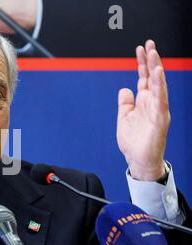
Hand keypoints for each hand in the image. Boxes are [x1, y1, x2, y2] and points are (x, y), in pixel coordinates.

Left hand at [117, 40, 169, 180]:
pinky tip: (157, 76)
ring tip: (154, 55)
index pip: (144, 78)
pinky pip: (160, 101)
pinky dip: (159, 88)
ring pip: (158, 86)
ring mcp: (157, 111)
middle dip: (151, 60)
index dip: (142, 63)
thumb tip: (124, 89)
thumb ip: (125, 103)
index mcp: (143, 102)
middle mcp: (152, 103)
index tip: (141, 48)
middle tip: (150, 44)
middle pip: (152, 78)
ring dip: (156, 70)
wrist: (138, 161)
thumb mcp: (124, 118)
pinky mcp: (159, 120)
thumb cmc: (134, 142)